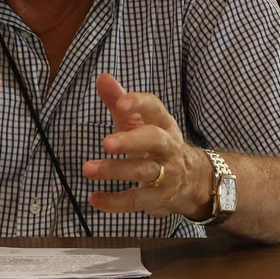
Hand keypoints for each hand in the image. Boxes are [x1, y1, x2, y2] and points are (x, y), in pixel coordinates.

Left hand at [82, 74, 211, 219]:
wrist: (191, 180)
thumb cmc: (155, 144)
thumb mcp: (139, 121)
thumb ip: (119, 100)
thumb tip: (102, 77)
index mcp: (163, 123)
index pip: (155, 108)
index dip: (139, 104)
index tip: (121, 103)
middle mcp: (168, 147)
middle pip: (154, 140)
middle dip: (130, 141)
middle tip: (106, 142)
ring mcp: (167, 174)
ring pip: (143, 171)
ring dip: (114, 170)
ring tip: (87, 169)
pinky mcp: (159, 198)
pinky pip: (136, 200)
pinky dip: (114, 201)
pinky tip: (94, 198)